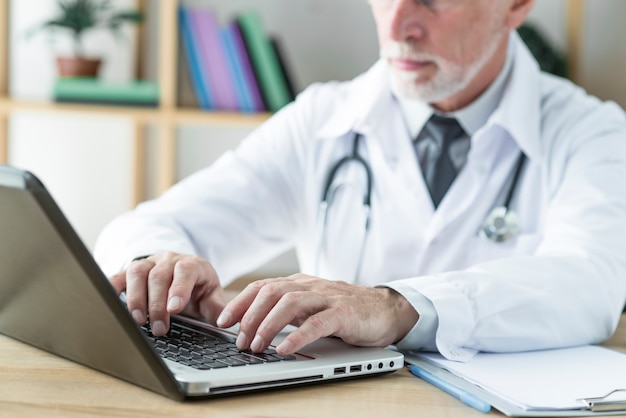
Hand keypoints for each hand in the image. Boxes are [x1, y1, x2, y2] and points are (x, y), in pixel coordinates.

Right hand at [108, 252, 225, 335]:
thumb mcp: (211, 297)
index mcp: (192, 264)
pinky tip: (108, 304)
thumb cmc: (197, 289)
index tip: (175, 309)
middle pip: (159, 276)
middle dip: (158, 304)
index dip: (179, 289)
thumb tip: (223, 323)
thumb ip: (216, 309)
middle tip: (160, 329)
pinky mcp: (130, 272)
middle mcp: (169, 260)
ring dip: (136, 298)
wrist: (183, 273)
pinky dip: (111, 288)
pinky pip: (118, 276)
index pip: (185, 271)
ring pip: (138, 273)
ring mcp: (149, 263)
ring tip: (139, 321)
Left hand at [216, 274, 418, 354]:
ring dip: (268, 326)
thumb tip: (253, 325)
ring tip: (256, 346)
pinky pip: (317, 323)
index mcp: (300, 284)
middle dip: (250, 316)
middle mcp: (311, 286)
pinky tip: (284, 350)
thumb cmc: (346, 311)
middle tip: (239, 340)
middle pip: (271, 292)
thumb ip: (288, 310)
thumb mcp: (312, 306)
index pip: (262, 287)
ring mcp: (327, 298)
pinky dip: (298, 337)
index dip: (240, 302)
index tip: (223, 321)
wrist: (386, 309)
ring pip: (290, 304)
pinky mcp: (344, 314)